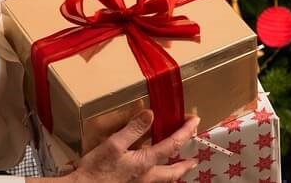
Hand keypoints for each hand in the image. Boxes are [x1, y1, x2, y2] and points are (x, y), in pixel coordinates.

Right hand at [66, 110, 198, 182]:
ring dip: (173, 174)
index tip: (195, 121)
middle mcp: (147, 178)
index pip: (172, 144)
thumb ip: (133, 129)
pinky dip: (159, 179)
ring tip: (179, 169)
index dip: (185, 131)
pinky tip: (153, 175)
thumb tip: (151, 114)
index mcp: (145, 163)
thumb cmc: (95, 170)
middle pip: (173, 173)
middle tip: (194, 161)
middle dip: (185, 166)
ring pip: (163, 181)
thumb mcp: (113, 145)